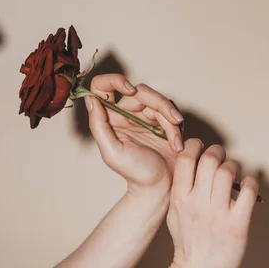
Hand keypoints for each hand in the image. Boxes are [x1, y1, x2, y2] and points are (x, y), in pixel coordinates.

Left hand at [84, 74, 183, 193]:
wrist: (160, 188)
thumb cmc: (135, 173)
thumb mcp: (112, 152)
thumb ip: (98, 126)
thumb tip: (91, 99)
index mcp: (110, 118)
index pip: (103, 87)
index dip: (115, 80)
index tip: (129, 89)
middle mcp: (126, 113)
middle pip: (140, 91)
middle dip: (159, 103)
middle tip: (173, 119)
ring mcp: (144, 116)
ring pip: (159, 100)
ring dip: (171, 119)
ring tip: (176, 142)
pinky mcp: (161, 120)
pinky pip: (170, 111)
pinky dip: (176, 127)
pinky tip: (177, 144)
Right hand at [167, 139, 258, 267]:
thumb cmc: (188, 239)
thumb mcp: (174, 210)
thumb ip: (180, 185)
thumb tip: (189, 157)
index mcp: (180, 198)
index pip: (186, 159)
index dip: (194, 145)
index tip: (200, 146)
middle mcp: (198, 204)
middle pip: (209, 160)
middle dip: (217, 151)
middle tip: (220, 155)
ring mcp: (218, 214)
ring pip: (227, 172)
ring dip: (233, 165)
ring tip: (233, 169)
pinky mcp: (238, 225)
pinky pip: (247, 192)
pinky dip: (250, 182)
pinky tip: (245, 185)